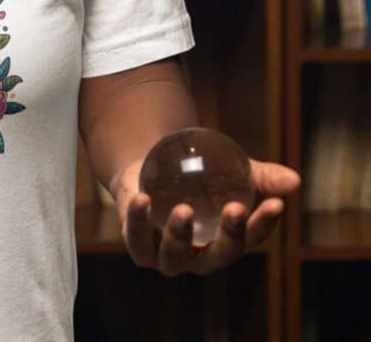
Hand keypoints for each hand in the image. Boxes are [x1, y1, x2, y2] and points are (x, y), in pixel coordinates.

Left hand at [113, 156, 300, 275]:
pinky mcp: (137, 243)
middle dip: (229, 235)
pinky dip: (138, 219)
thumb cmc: (199, 179)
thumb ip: (261, 176)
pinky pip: (135, 237)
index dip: (264, 224)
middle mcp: (199, 257)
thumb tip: (295, 180)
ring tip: (184, 209)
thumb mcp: (231, 172)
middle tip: (235, 209)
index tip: (276, 204)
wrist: (148, 173)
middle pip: (218, 255)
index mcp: (226, 243)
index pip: (251, 239)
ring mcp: (166, 256)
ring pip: (174, 256)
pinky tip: (141, 199)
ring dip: (180, 235)